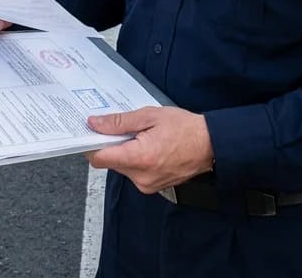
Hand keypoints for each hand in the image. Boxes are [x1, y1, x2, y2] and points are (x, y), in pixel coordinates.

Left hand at [84, 107, 214, 194]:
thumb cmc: (185, 129)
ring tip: (140, 135)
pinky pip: (133, 172)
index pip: (100, 158)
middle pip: (109, 162)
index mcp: (139, 158)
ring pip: (121, 167)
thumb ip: (120, 122)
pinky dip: (134, 159)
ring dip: (123, 151)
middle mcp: (141, 177)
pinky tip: (147, 145)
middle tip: (121, 127)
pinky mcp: (152, 186)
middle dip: (110, 144)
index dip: (91, 144)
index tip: (91, 132)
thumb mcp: (150, 116)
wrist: (211, 145)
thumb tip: (95, 124)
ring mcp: (147, 184)